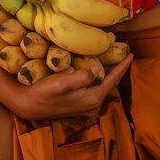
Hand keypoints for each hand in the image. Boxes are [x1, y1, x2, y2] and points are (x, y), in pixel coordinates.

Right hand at [11, 52, 132, 121]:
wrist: (28, 105)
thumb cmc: (43, 93)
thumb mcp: (62, 83)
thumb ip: (83, 77)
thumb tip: (99, 68)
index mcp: (92, 99)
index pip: (113, 80)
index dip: (122, 66)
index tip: (131, 54)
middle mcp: (93, 105)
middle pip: (110, 83)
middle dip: (118, 68)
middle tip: (124, 53)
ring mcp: (86, 106)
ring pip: (103, 86)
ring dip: (109, 72)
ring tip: (114, 58)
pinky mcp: (79, 104)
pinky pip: (95, 88)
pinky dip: (99, 77)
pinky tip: (98, 69)